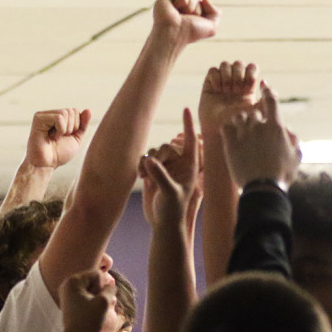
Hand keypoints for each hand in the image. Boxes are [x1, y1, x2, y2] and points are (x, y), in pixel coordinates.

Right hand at [24, 108, 92, 169]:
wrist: (46, 165)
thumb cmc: (58, 154)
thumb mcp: (75, 139)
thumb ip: (82, 125)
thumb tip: (88, 110)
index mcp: (58, 118)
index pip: (75, 111)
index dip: (76, 126)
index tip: (65, 137)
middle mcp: (50, 114)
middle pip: (71, 111)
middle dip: (71, 128)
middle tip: (59, 138)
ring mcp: (43, 115)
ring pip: (65, 113)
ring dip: (65, 130)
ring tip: (54, 137)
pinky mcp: (38, 118)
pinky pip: (59, 118)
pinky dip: (60, 129)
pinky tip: (50, 136)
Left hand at [60, 269, 115, 331]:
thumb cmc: (89, 321)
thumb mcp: (104, 302)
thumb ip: (110, 288)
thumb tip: (110, 283)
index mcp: (73, 281)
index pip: (97, 274)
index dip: (103, 287)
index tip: (97, 301)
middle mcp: (67, 284)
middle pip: (93, 281)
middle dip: (101, 292)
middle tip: (100, 306)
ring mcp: (67, 294)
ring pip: (91, 289)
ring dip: (99, 298)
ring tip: (98, 310)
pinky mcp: (70, 302)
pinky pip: (86, 296)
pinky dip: (93, 302)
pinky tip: (94, 312)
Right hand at [139, 108, 200, 230]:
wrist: (163, 223)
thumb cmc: (173, 210)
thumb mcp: (169, 194)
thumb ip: (160, 176)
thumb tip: (149, 160)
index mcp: (189, 167)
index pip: (190, 142)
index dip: (188, 125)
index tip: (186, 108)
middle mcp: (178, 165)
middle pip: (166, 147)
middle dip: (157, 155)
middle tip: (152, 167)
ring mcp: (165, 169)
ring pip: (153, 152)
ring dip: (147, 161)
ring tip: (144, 175)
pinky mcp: (153, 173)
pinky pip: (144, 160)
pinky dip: (140, 166)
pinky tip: (140, 177)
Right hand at [152, 0, 218, 45]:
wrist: (174, 34)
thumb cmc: (190, 33)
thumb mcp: (212, 27)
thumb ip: (216, 13)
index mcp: (191, 12)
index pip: (204, 2)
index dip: (202, 12)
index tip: (193, 24)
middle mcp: (183, 6)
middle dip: (197, 9)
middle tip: (186, 19)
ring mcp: (175, 0)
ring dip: (190, 7)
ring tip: (179, 15)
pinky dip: (183, 1)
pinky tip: (174, 9)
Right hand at [199, 61, 258, 129]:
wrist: (219, 130)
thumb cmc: (239, 124)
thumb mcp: (256, 112)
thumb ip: (266, 99)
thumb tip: (264, 80)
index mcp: (248, 85)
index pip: (252, 67)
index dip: (250, 74)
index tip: (247, 89)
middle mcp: (235, 81)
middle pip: (238, 63)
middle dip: (237, 75)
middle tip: (235, 91)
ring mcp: (222, 82)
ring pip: (225, 64)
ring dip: (226, 76)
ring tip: (226, 91)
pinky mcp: (209, 84)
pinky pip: (212, 70)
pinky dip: (215, 78)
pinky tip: (217, 90)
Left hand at [219, 82, 300, 188]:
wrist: (263, 189)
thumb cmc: (282, 175)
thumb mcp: (296, 157)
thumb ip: (294, 140)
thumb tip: (289, 130)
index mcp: (276, 126)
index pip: (271, 100)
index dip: (267, 91)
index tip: (264, 86)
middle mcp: (259, 126)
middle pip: (253, 112)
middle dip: (255, 119)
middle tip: (255, 132)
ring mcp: (243, 133)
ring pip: (238, 117)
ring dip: (241, 123)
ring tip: (242, 134)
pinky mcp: (230, 143)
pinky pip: (226, 127)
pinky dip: (228, 130)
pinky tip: (231, 137)